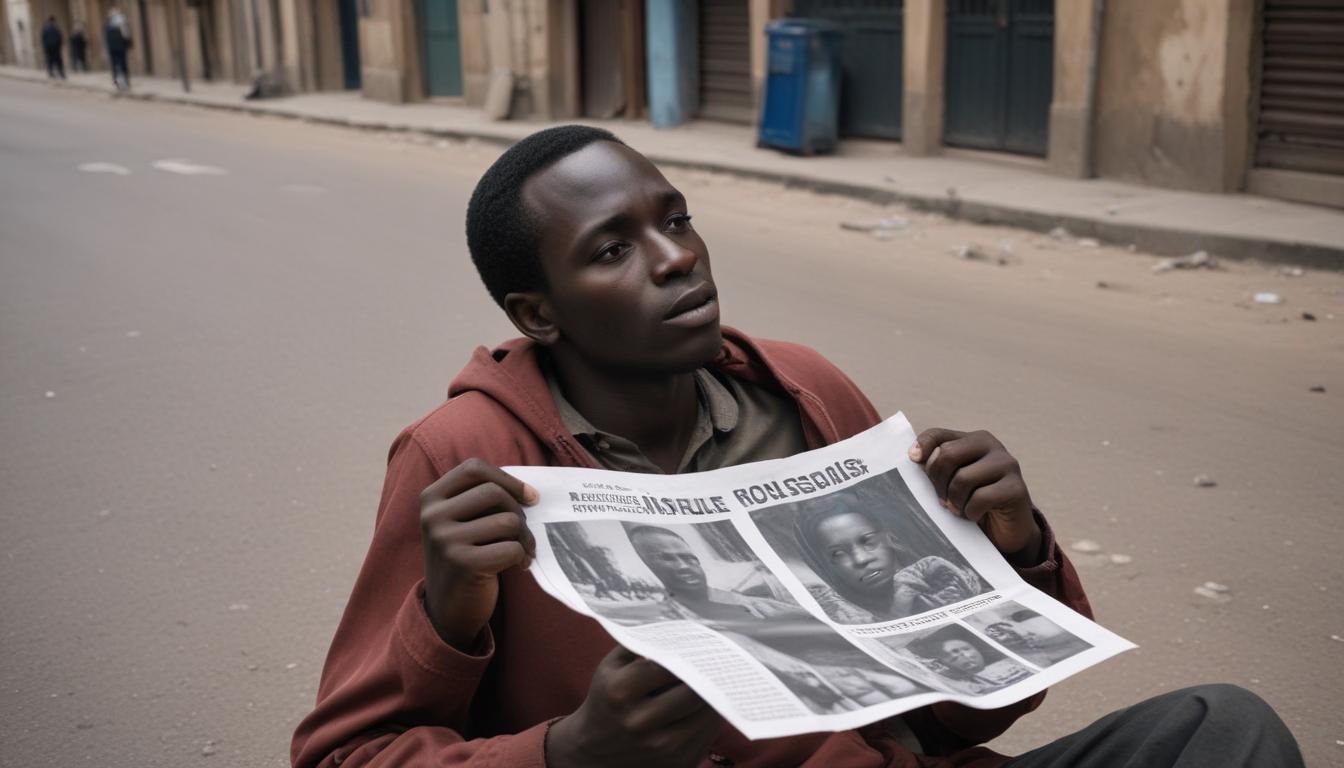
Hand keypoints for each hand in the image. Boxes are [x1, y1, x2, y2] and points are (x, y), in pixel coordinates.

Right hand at [419, 458, 537, 650]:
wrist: (448, 607)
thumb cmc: (466, 555)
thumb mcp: (462, 521)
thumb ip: (483, 499)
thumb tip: (530, 493)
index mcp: (431, 498)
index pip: (474, 469)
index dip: (507, 479)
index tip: (529, 497)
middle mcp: (433, 516)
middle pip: (494, 493)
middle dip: (518, 511)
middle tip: (522, 532)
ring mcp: (444, 540)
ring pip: (507, 521)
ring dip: (525, 537)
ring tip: (522, 550)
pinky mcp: (462, 564)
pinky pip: (511, 548)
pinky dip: (521, 556)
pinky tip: (518, 566)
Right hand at [547, 646, 722, 767]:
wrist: (594, 749)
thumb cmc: (606, 699)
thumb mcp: (611, 667)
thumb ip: (640, 644)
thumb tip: (678, 629)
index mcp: (621, 691)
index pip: (668, 667)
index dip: (691, 654)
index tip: (706, 642)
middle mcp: (640, 722)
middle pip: (692, 693)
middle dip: (710, 674)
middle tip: (724, 658)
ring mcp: (660, 746)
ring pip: (705, 715)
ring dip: (718, 694)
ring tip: (725, 676)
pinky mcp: (676, 762)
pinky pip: (707, 734)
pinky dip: (714, 715)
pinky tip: (716, 700)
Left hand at [908, 429, 1041, 564]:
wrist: (1006, 529)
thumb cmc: (973, 501)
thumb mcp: (951, 480)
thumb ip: (935, 465)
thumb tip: (915, 455)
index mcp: (973, 439)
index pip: (938, 435)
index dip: (922, 447)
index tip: (913, 461)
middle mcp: (992, 446)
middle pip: (947, 455)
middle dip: (938, 482)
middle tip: (943, 499)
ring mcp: (1007, 465)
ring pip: (962, 479)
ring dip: (955, 501)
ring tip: (959, 509)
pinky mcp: (1016, 489)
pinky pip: (980, 499)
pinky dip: (971, 512)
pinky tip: (976, 515)